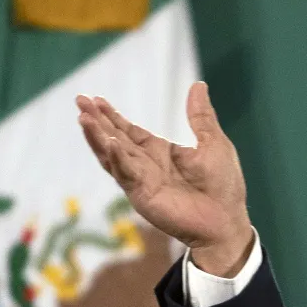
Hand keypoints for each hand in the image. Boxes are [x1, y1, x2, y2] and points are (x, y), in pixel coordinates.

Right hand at [76, 82, 255, 275]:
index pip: (129, 131)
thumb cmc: (222, 186)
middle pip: (114, 139)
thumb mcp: (213, 142)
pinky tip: (109, 143)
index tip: (96, 99)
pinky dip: (117, 158)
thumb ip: (200, 116)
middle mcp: (146, 165)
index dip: (112, 116)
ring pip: (113, 155)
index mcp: (160, 151)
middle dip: (97, 121)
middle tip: (79, 101)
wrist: (226, 221)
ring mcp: (141, 180)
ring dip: (98, 137)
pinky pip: (126, 173)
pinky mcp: (143, 194)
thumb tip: (198, 84)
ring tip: (83, 118)